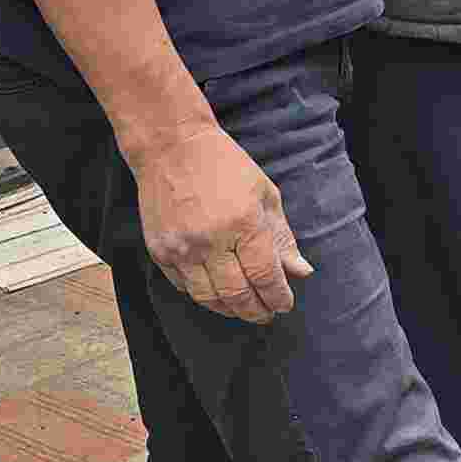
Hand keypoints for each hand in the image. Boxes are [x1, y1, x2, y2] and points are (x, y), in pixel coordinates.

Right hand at [132, 121, 310, 324]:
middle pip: (237, 294)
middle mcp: (211, 241)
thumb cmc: (225, 166)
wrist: (171, 147)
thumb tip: (300, 271)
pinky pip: (184, 287)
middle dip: (256, 310)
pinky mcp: (160, 251)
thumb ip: (282, 237)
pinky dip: (204, 295)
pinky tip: (217, 293)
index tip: (285, 304)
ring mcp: (181, 248)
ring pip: (208, 298)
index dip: (278, 297)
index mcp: (243, 224)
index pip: (265, 277)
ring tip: (244, 308)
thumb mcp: (264, 194)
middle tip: (267, 314)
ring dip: (230, 309)